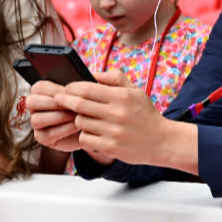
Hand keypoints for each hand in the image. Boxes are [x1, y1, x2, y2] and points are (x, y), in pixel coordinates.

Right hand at [29, 80, 81, 151]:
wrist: (90, 125)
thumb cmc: (82, 106)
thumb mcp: (79, 95)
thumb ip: (72, 91)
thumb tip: (73, 89)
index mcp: (39, 92)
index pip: (39, 88)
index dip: (56, 91)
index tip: (71, 94)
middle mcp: (34, 108)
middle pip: (32, 102)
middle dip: (53, 104)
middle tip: (72, 106)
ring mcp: (36, 123)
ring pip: (37, 119)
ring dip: (59, 117)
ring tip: (76, 116)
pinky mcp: (42, 137)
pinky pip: (47, 134)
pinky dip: (64, 129)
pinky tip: (77, 126)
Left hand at [54, 69, 187, 169]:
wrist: (162, 141)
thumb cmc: (145, 114)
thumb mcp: (135, 91)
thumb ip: (114, 79)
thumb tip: (92, 74)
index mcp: (122, 97)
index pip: (87, 88)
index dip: (72, 87)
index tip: (67, 88)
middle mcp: (117, 114)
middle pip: (79, 105)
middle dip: (65, 100)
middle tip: (59, 99)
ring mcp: (113, 132)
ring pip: (80, 122)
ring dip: (78, 119)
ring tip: (83, 117)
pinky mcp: (110, 148)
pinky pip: (85, 139)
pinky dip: (85, 135)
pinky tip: (92, 132)